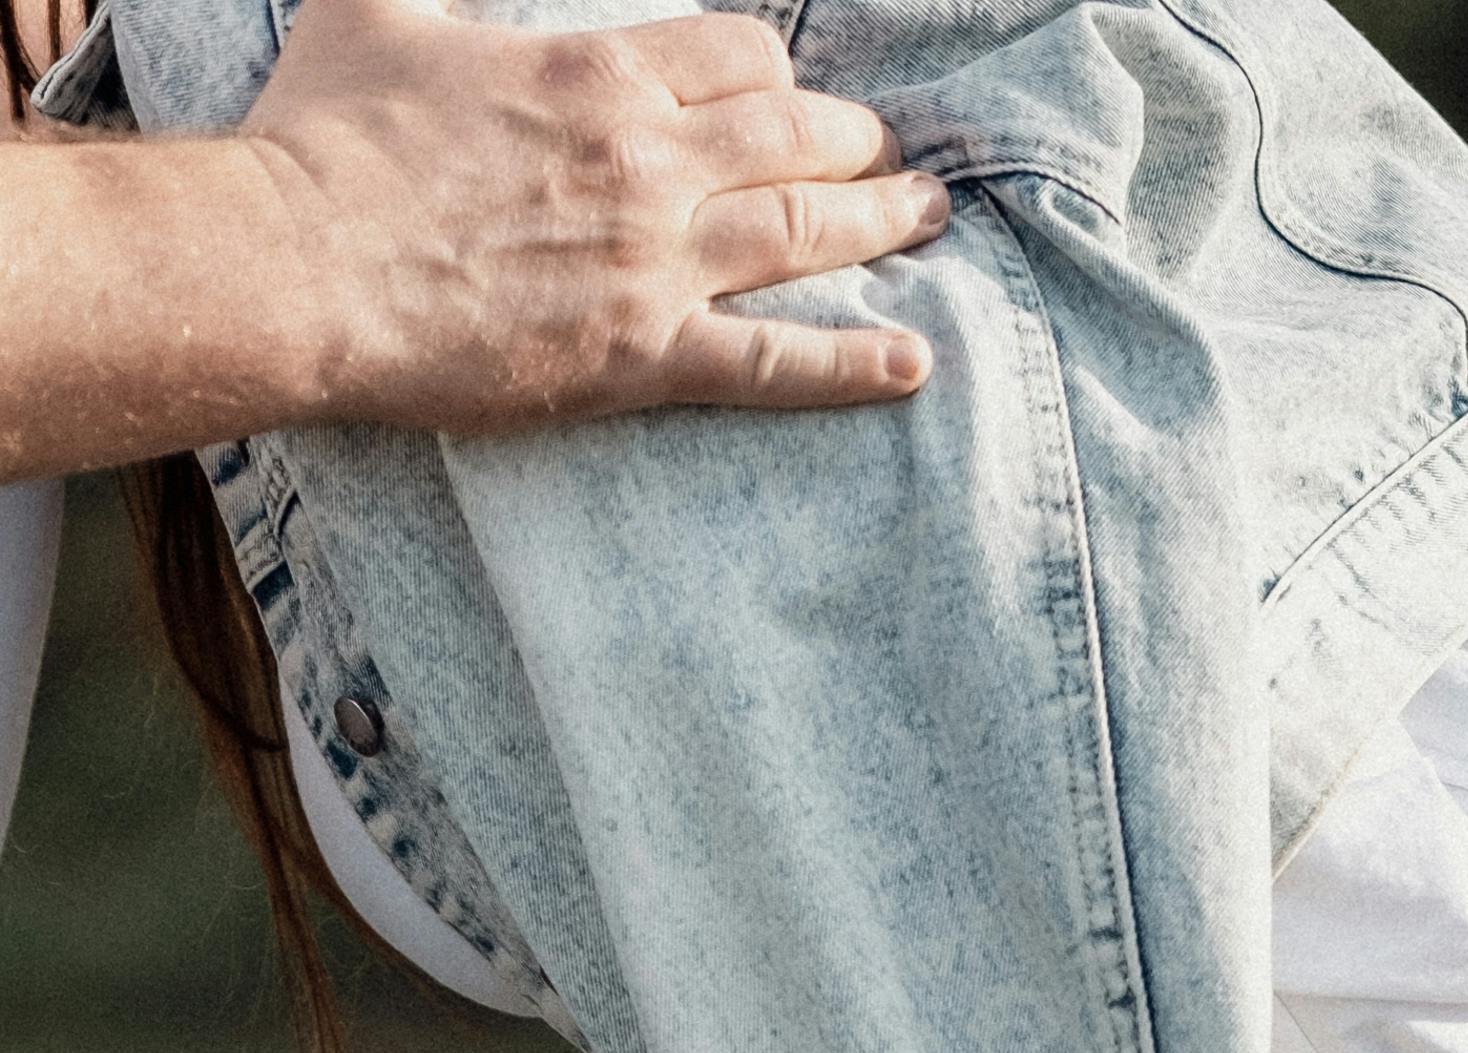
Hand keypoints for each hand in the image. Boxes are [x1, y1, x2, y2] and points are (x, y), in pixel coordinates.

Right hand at [243, 0, 948, 423]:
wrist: (300, 263)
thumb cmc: (326, 142)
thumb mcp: (372, 5)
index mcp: (597, 75)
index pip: (734, 58)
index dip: (777, 78)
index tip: (794, 99)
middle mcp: (649, 161)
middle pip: (791, 138)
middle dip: (852, 141)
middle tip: (891, 156)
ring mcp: (657, 262)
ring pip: (802, 231)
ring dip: (880, 220)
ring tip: (930, 215)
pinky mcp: (646, 354)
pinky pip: (774, 361)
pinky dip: (850, 364)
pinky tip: (915, 361)